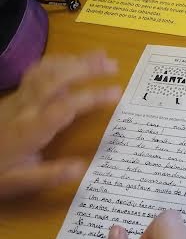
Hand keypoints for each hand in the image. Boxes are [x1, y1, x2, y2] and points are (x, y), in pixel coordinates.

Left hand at [0, 52, 120, 198]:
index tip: (117, 93)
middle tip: (114, 65)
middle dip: (86, 68)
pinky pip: (37, 71)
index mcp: (31, 129)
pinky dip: (57, 61)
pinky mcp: (15, 96)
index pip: (66, 107)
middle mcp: (25, 108)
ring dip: (74, 60)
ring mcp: (18, 98)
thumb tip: (82, 168)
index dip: (92, 97)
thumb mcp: (18, 182)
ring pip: (45, 70)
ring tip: (100, 55)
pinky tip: (70, 62)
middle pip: (55, 79)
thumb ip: (49, 175)